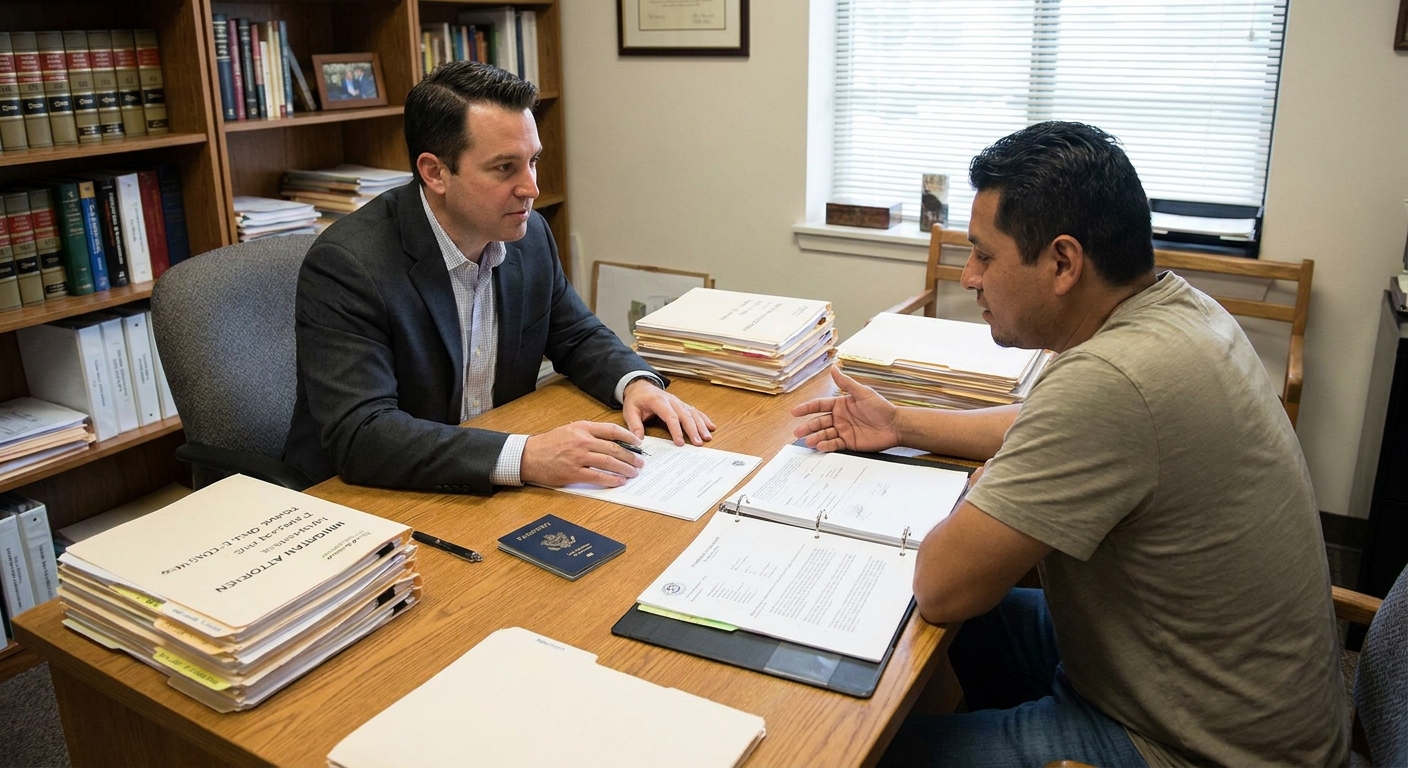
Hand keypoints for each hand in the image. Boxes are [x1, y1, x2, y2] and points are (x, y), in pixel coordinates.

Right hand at [520, 420, 645, 487]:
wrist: (529, 455)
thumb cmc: (549, 443)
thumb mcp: (569, 429)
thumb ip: (589, 432)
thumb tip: (612, 440)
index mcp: (582, 428)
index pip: (612, 430)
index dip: (628, 437)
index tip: (638, 444)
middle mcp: (582, 441)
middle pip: (614, 448)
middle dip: (631, 456)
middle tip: (640, 462)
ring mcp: (578, 457)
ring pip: (609, 462)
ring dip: (625, 468)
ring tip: (633, 473)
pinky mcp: (573, 473)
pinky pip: (597, 477)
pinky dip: (611, 479)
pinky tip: (619, 481)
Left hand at [622, 378, 714, 445]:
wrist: (641, 386)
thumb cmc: (636, 399)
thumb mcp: (630, 411)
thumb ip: (634, 425)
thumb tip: (638, 440)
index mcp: (658, 401)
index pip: (670, 416)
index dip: (676, 430)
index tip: (680, 442)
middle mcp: (672, 401)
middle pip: (685, 415)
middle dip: (693, 430)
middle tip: (698, 443)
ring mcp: (679, 402)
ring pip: (693, 413)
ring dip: (701, 426)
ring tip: (707, 437)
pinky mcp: (682, 405)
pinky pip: (695, 411)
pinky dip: (704, 419)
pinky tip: (711, 426)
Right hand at [791, 366, 899, 451]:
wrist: (894, 426)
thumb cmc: (881, 407)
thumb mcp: (863, 393)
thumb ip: (846, 383)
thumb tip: (833, 368)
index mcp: (840, 404)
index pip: (819, 405)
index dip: (806, 408)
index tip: (795, 412)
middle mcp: (839, 418)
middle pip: (819, 422)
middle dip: (807, 427)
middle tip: (797, 432)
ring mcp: (843, 430)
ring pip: (825, 434)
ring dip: (815, 437)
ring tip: (808, 441)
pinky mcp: (849, 442)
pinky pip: (834, 444)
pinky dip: (826, 445)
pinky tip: (820, 446)